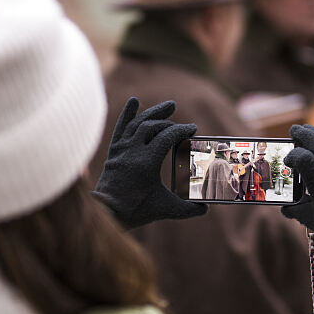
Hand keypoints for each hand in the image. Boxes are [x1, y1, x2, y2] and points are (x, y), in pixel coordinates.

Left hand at [94, 98, 207, 228]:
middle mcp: (132, 151)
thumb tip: (206, 208)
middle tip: (183, 126)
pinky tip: (134, 101)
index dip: (182, 130)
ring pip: (138, 123)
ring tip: (170, 106)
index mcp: (147, 162)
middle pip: (153, 126)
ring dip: (154, 113)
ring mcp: (121, 149)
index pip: (167, 136)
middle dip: (170, 123)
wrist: (108, 212)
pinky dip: (127, 114)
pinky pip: (120, 128)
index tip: (193, 129)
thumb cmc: (136, 210)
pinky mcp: (114, 151)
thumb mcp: (165, 209)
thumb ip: (187, 209)